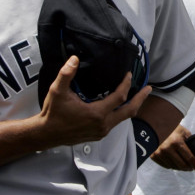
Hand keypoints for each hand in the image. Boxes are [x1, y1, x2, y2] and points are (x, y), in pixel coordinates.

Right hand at [37, 56, 151, 146]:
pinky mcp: (98, 135)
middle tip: (149, 88)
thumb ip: (66, 74)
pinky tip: (121, 105)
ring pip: (123, 118)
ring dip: (132, 106)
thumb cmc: (53, 112)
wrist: (46, 133)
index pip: (119, 98)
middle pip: (129, 111)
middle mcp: (102, 125)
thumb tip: (74, 58)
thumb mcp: (57, 91)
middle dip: (140, 99)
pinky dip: (121, 113)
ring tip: (139, 95)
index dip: (126, 84)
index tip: (129, 74)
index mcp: (96, 113)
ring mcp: (101, 132)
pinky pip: (115, 123)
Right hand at [150, 125, 194, 170]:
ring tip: (184, 164)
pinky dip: (172, 165)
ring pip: (174, 167)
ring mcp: (159, 153)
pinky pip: (166, 166)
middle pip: (182, 165)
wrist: (157, 125)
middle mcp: (167, 148)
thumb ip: (190, 143)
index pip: (189, 158)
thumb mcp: (184, 132)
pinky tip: (175, 161)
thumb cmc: (173, 128)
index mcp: (176, 141)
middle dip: (189, 168)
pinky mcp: (153, 155)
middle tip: (192, 167)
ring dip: (180, 167)